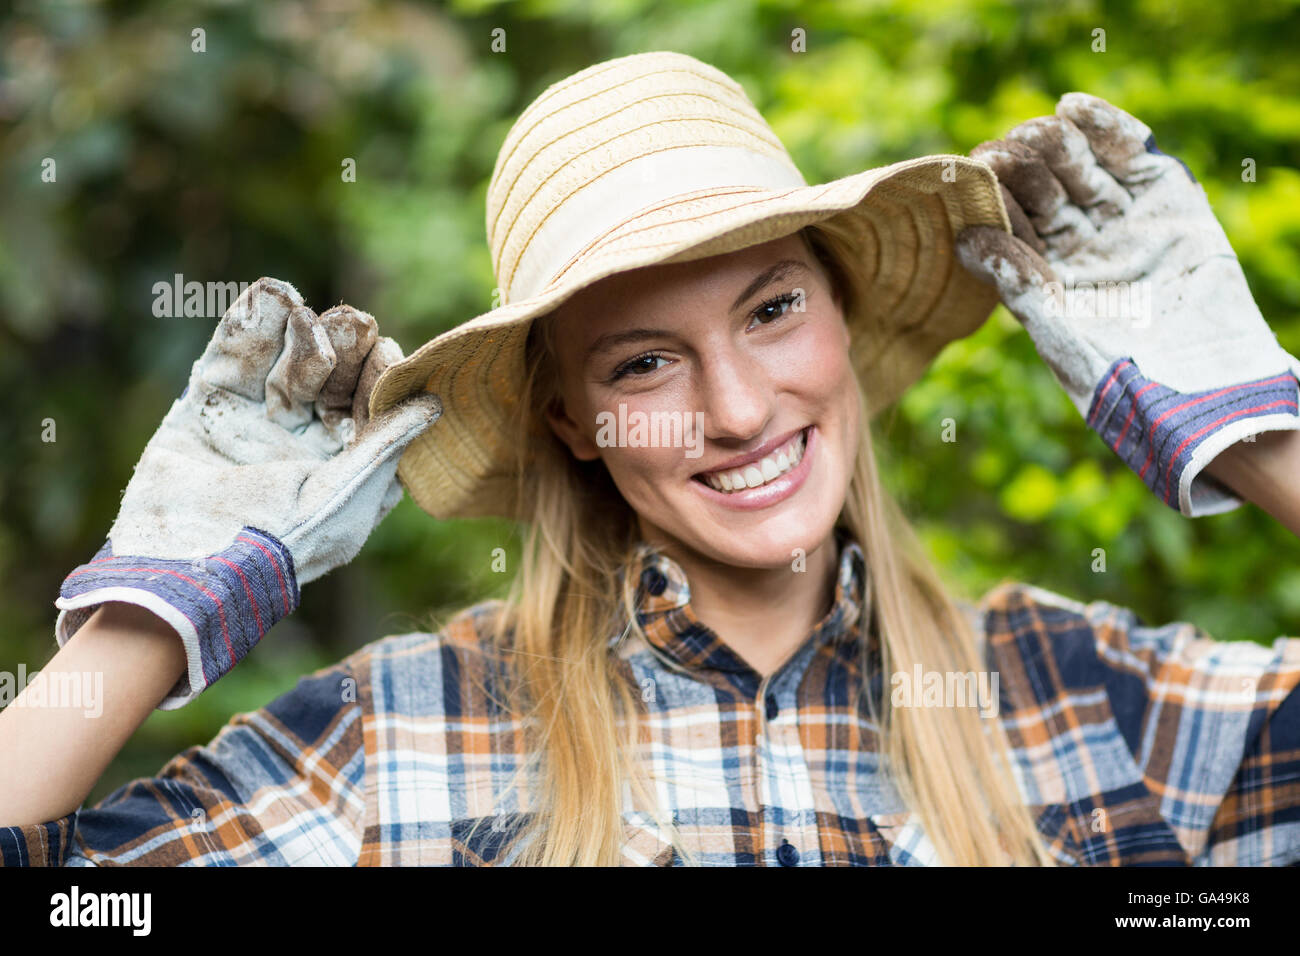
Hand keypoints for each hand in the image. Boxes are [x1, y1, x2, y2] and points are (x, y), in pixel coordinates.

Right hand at [55, 278, 440, 707]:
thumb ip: (387, 443)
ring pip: (282, 365)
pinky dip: (249, 324)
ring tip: (307, 307)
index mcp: (341, 471)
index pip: (369, 412)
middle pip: (329, 383)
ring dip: (298, 333)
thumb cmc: (283, 540)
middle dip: (343, 350)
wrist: (190, 562)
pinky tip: (271, 293)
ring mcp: (252, 427)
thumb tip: (434, 404)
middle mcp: (300, 447)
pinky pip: (231, 357)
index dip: (380, 379)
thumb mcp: (348, 493)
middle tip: (355, 320)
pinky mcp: (206, 411)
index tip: (387, 350)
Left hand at [954, 93, 1299, 516]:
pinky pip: (1131, 155)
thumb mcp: (1055, 327)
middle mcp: (1078, 243)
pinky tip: (1074, 108)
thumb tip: (962, 239)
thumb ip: (1014, 280)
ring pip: (1082, 169)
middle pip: (1043, 190)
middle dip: (1023, 169)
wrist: (1200, 383)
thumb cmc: (1118, 371)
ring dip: (1057, 146)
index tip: (971, 174)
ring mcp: (1121, 217)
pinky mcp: (1166, 196)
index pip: (1011, 223)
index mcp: (1044, 273)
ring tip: (1037, 130)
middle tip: (1002, 151)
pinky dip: (1106, 128)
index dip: (993, 198)